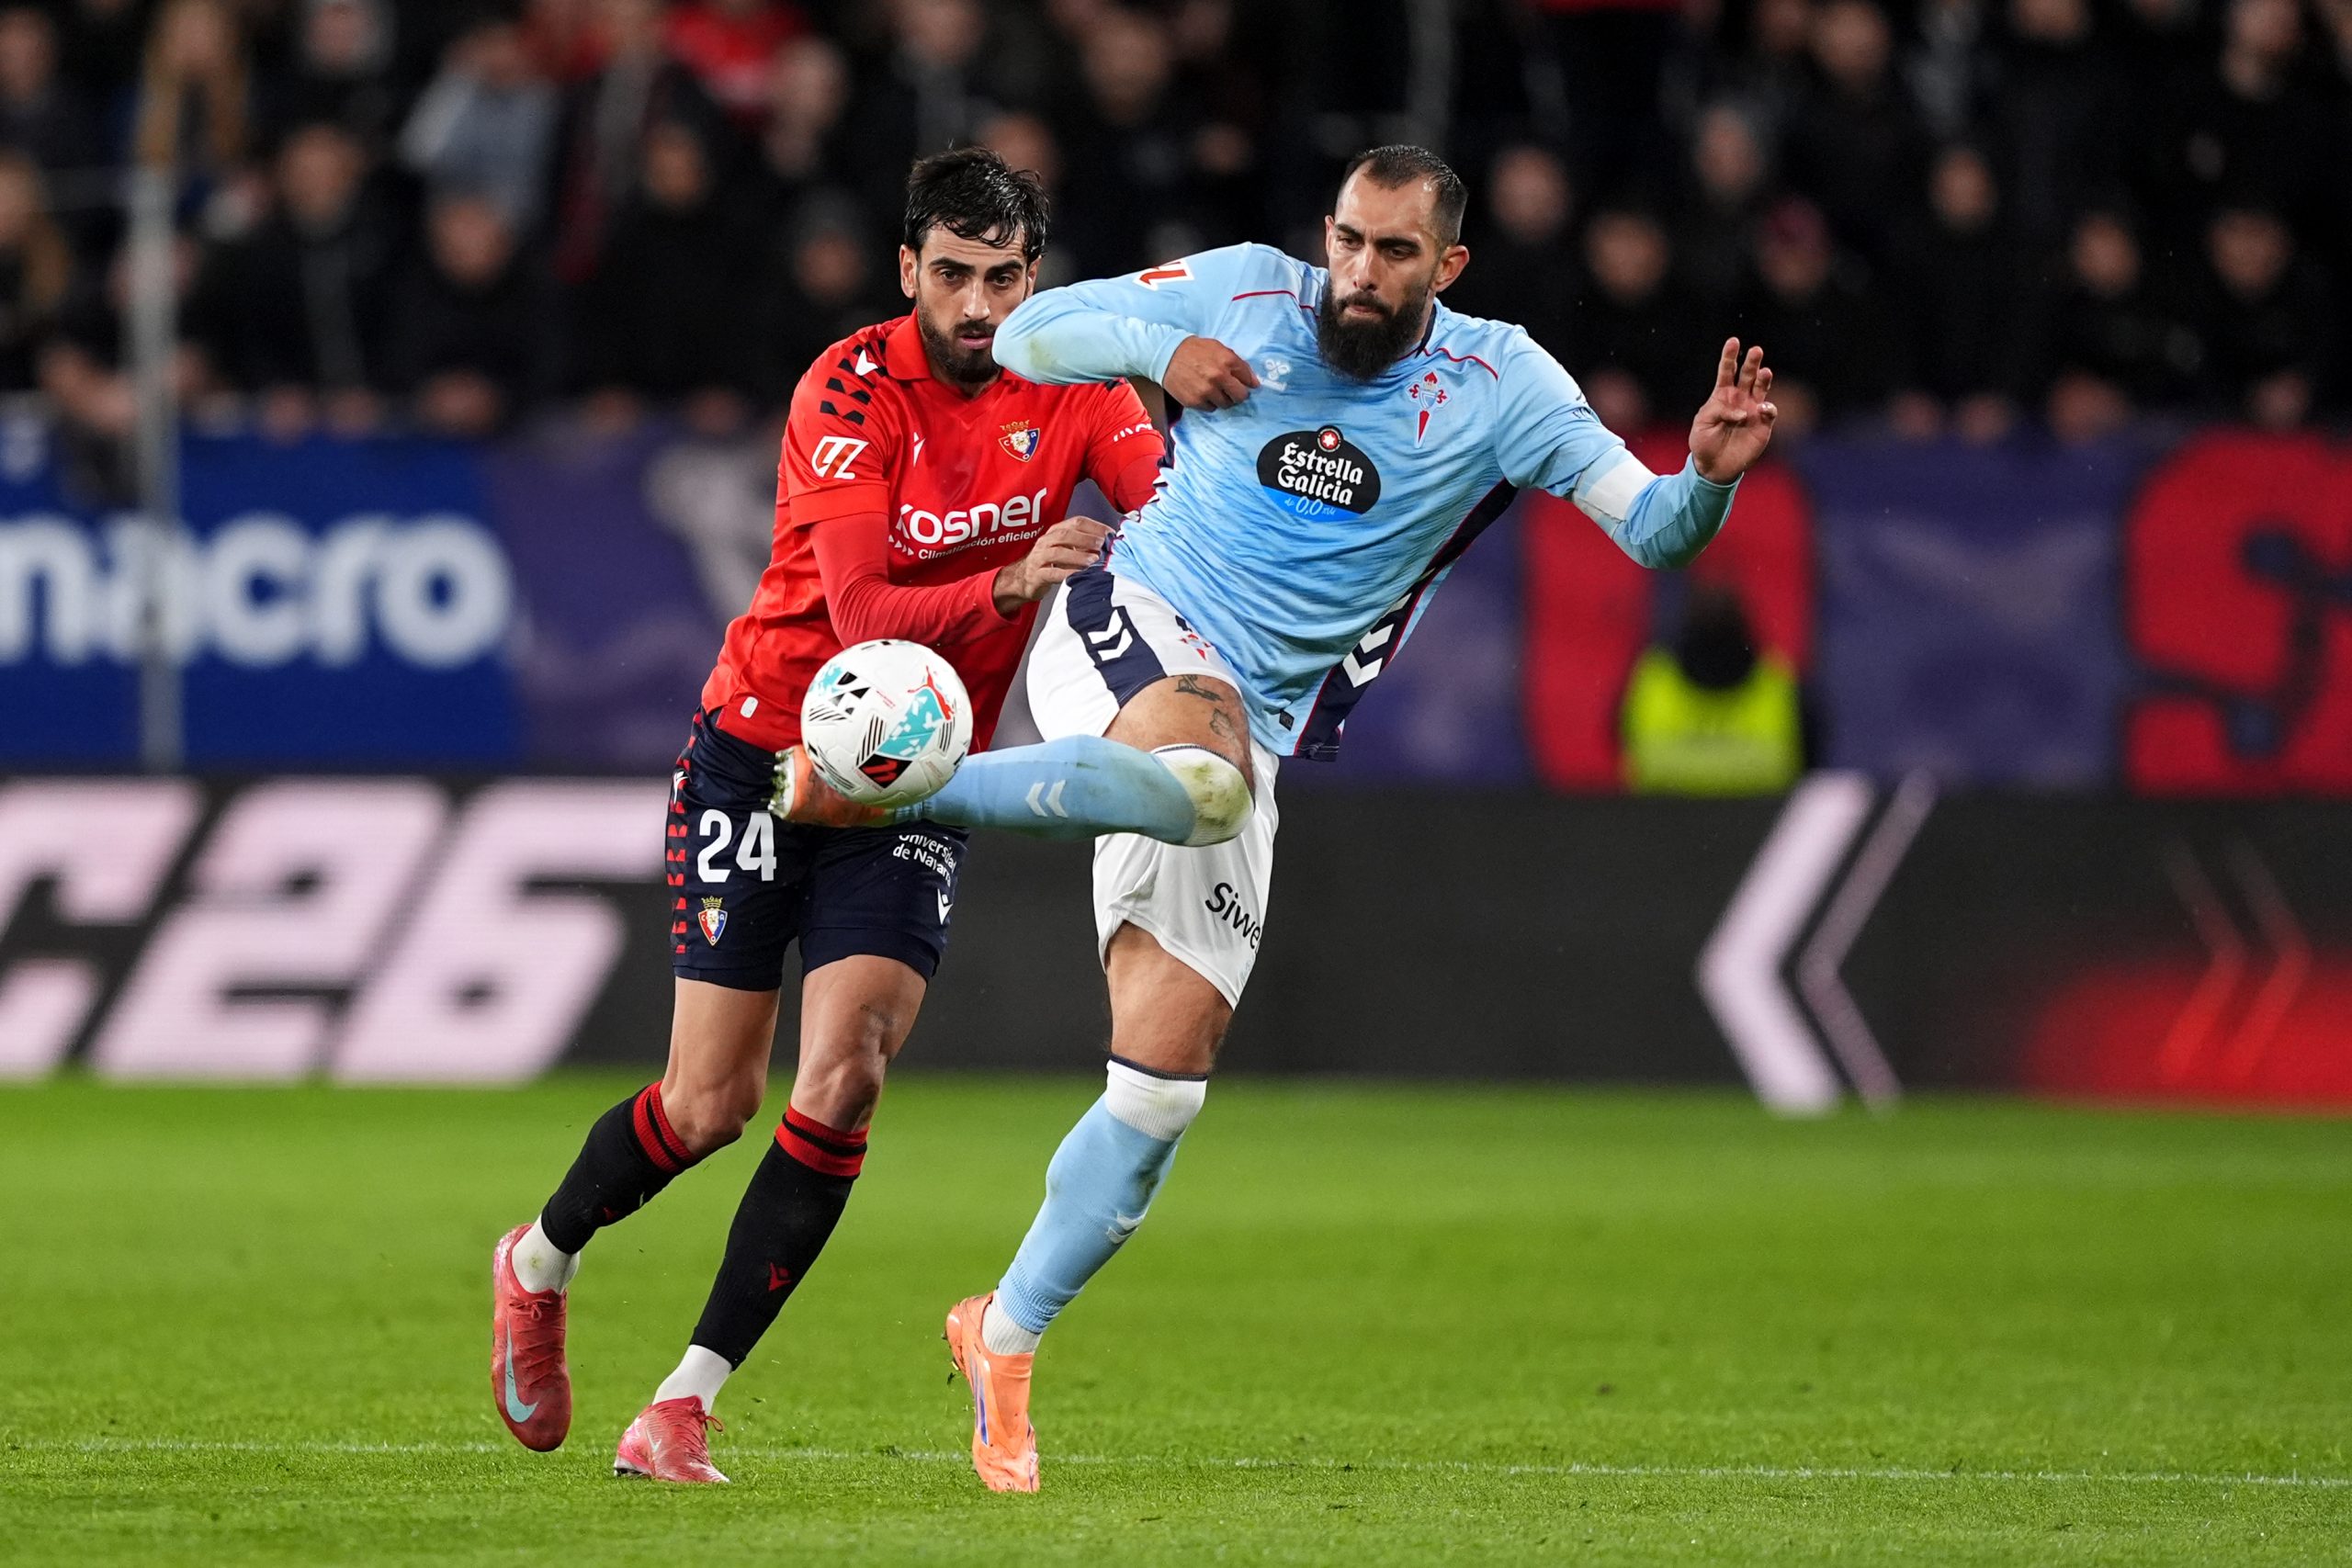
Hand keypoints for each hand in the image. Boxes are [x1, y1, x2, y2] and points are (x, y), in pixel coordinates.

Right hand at [994, 515, 1111, 610]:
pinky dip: (1066, 573)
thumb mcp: (1066, 550)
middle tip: (1102, 545)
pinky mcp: (1036, 575)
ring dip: (1078, 555)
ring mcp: (1039, 558)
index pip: (1076, 522)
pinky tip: (1078, 575)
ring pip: (1058, 552)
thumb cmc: (1049, 564)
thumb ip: (1084, 545)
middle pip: (1066, 534)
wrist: (1022, 579)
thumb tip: (1109, 543)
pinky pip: (1051, 573)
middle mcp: (1046, 541)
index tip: (1110, 534)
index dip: (1095, 526)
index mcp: (1056, 532)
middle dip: (1086, 538)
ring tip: (1093, 560)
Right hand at [1159, 334, 1257, 409]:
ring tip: (1214, 390)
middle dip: (1239, 394)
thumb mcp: (1218, 348)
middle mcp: (1219, 377)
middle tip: (1232, 390)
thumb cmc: (1194, 350)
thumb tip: (1253, 381)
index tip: (1247, 385)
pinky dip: (1209, 403)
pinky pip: (1211, 408)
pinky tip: (1203, 393)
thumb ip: (1236, 362)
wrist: (1167, 355)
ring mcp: (1207, 391)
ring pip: (1226, 404)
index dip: (1248, 383)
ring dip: (1223, 399)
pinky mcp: (1195, 401)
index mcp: (1227, 361)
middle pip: (1240, 396)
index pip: (1248, 379)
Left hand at [1688, 338, 1776, 483]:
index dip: (1730, 356)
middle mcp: (1740, 398)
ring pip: (1761, 389)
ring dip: (1764, 379)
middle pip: (1747, 375)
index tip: (1733, 341)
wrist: (1714, 466)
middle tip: (1756, 350)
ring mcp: (1753, 410)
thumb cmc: (1704, 442)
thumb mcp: (1702, 423)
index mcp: (1722, 395)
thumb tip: (1742, 412)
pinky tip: (1763, 409)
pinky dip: (1769, 408)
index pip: (1727, 370)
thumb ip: (1718, 411)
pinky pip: (1770, 411)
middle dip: (1752, 362)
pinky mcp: (1763, 425)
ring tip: (1765, 371)